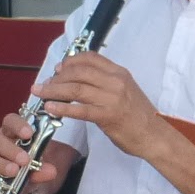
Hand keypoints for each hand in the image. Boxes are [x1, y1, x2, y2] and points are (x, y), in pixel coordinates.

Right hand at [0, 111, 66, 193]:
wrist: (24, 189)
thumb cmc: (29, 168)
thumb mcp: (39, 167)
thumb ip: (43, 168)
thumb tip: (50, 171)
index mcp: (10, 134)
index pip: (10, 122)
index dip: (18, 125)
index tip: (29, 133)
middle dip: (10, 149)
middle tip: (25, 160)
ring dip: (0, 165)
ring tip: (13, 171)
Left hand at [31, 53, 167, 159]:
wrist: (154, 135)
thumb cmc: (138, 116)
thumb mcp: (125, 90)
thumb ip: (105, 82)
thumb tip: (79, 79)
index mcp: (119, 73)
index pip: (90, 58)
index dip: (70, 61)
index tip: (58, 69)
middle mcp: (115, 81)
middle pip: (78, 72)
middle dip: (56, 77)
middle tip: (44, 85)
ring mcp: (112, 98)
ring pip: (75, 89)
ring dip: (53, 91)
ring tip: (40, 94)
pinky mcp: (108, 116)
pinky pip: (80, 110)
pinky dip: (62, 108)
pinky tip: (51, 108)